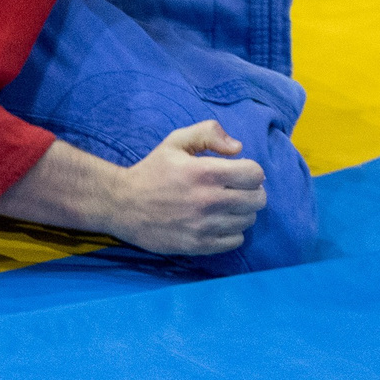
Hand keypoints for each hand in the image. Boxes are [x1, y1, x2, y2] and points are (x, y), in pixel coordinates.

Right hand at [106, 121, 265, 254]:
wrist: (122, 205)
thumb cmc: (152, 171)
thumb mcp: (174, 142)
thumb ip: (208, 133)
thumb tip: (238, 148)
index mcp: (204, 172)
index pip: (255, 174)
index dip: (250, 170)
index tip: (238, 171)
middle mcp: (208, 201)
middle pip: (258, 199)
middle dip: (251, 191)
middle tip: (235, 188)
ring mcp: (205, 226)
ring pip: (249, 220)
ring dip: (241, 211)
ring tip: (224, 205)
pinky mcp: (200, 245)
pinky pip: (236, 240)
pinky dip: (232, 231)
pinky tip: (217, 222)